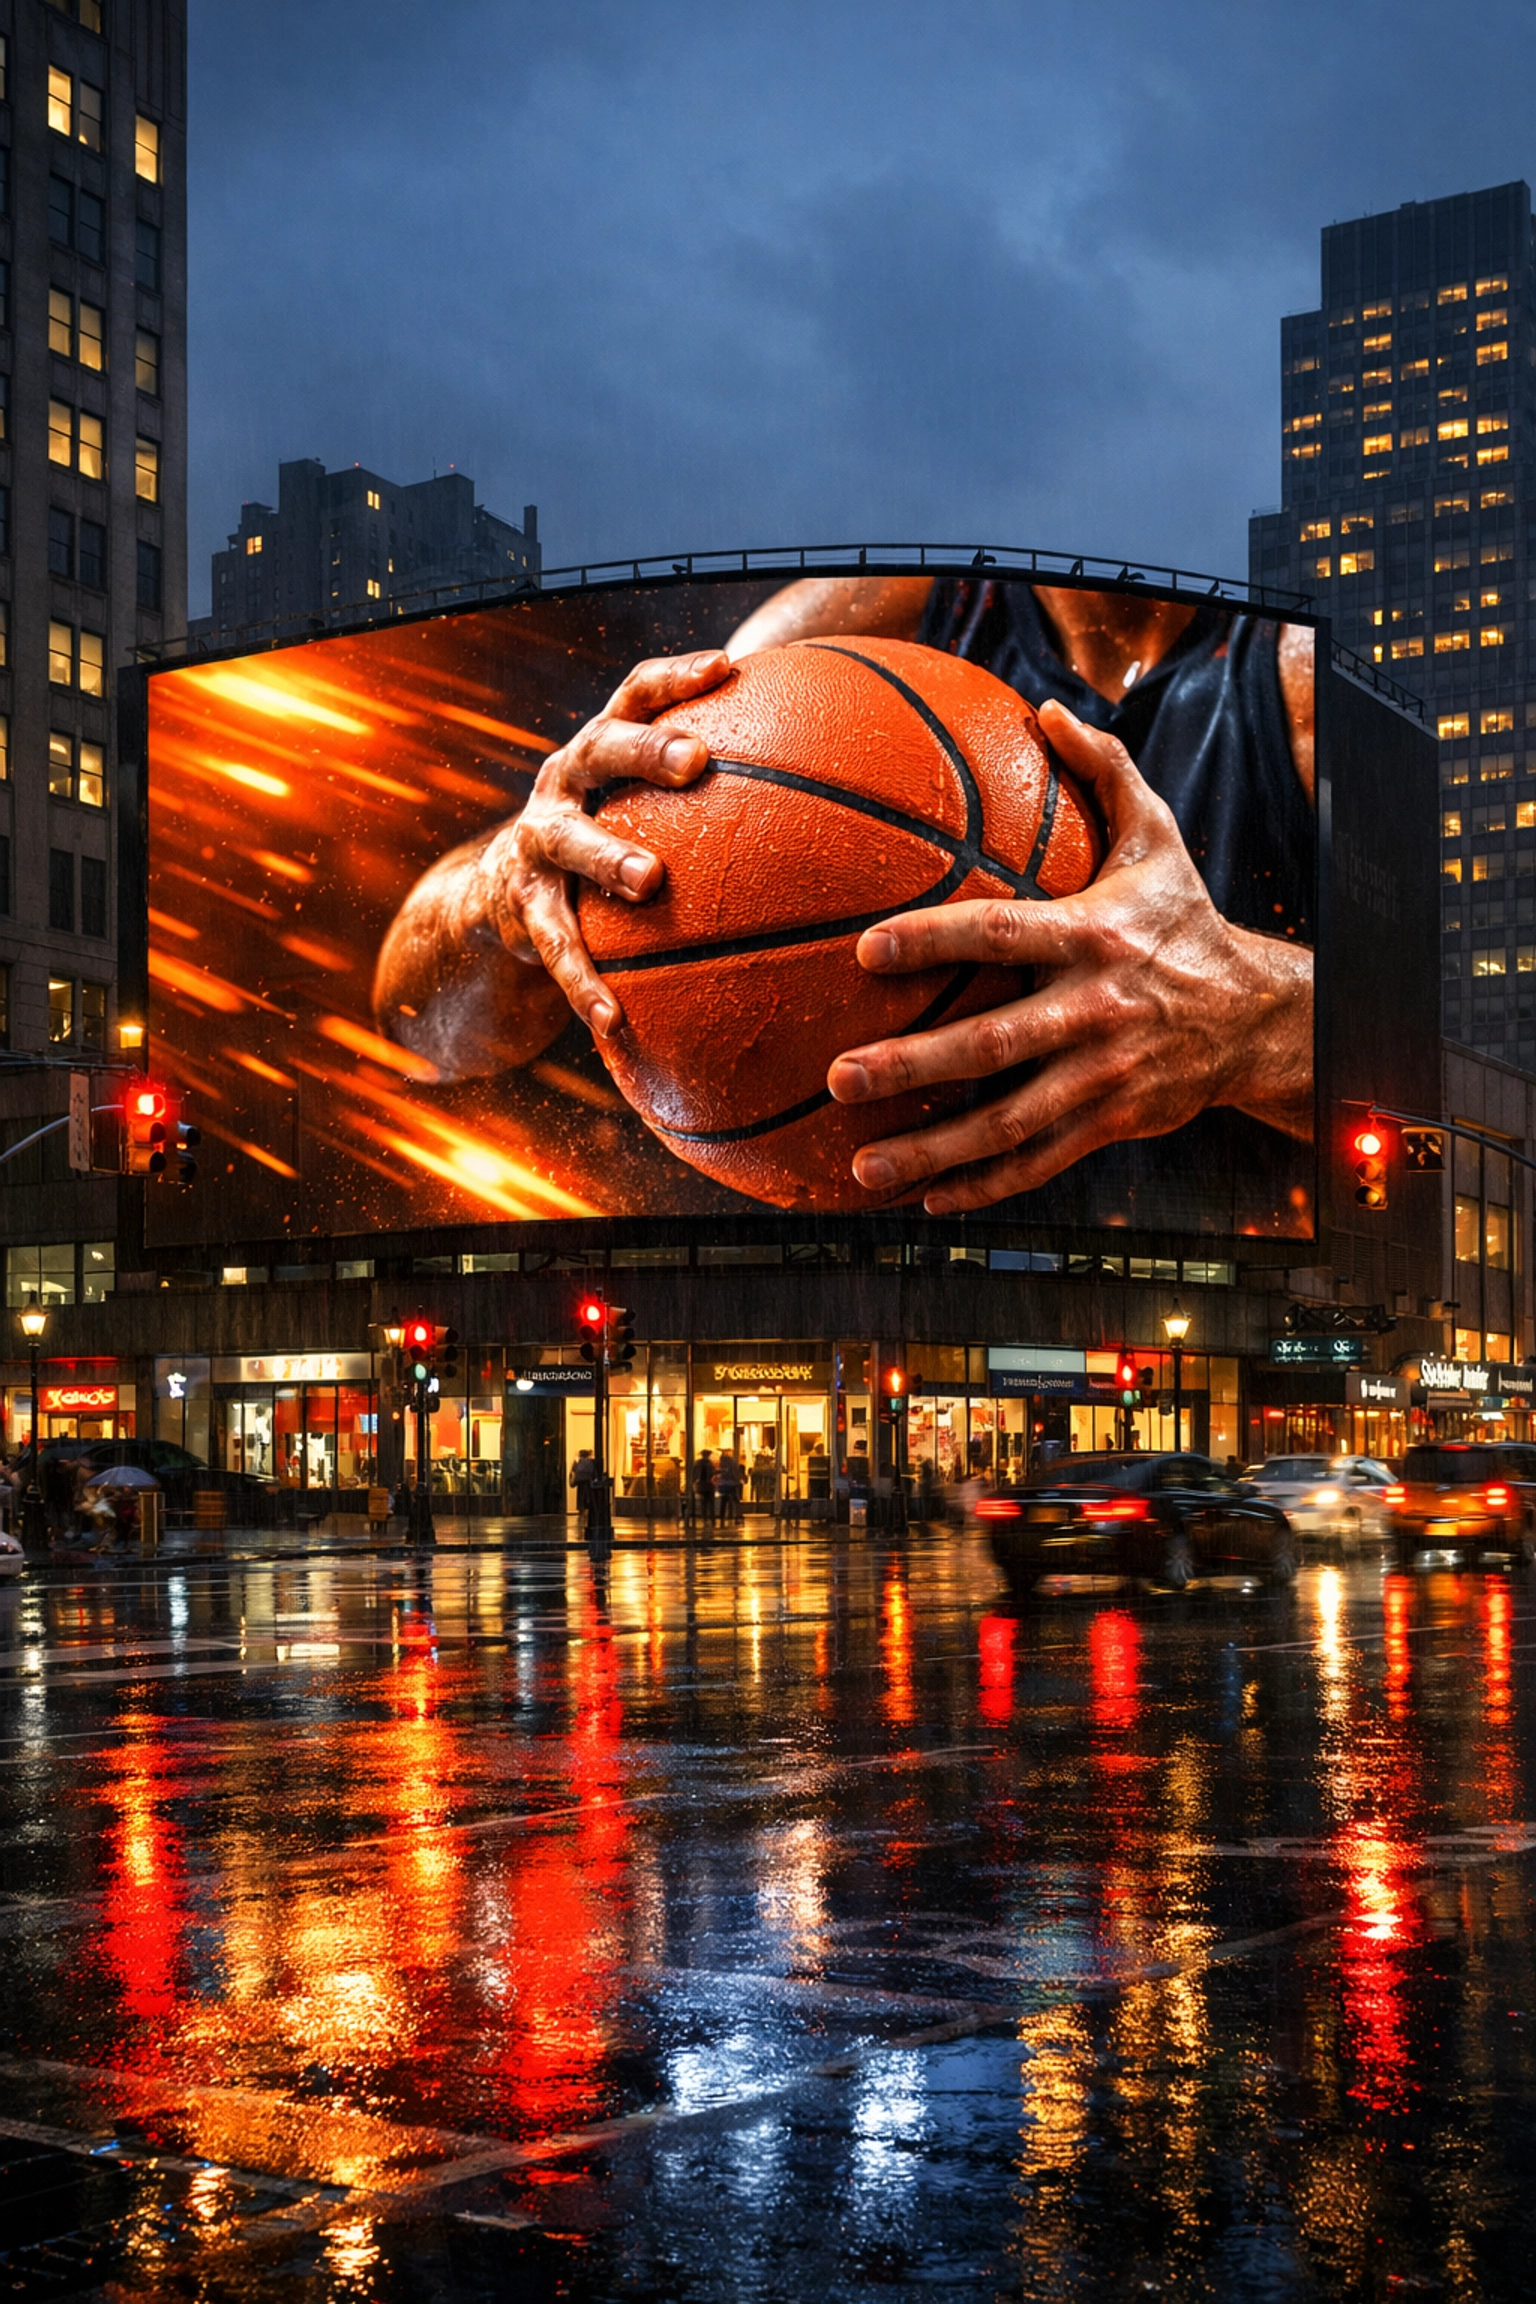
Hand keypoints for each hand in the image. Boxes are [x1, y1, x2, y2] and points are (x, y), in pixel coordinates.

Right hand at [471, 650, 731, 1037]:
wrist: (502, 896)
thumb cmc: (605, 837)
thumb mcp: (639, 805)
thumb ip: (706, 790)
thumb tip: (818, 781)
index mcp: (599, 748)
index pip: (636, 692)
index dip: (677, 676)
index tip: (727, 665)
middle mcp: (562, 783)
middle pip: (600, 749)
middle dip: (646, 751)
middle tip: (695, 760)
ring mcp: (536, 842)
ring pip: (568, 842)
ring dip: (607, 857)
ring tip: (649, 880)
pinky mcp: (523, 906)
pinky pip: (556, 945)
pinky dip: (584, 982)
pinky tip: (614, 1018)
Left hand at [825, 699, 1313, 1213]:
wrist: (1260, 1017)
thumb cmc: (1184, 919)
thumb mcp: (1157, 839)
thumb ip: (1102, 772)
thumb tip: (1045, 707)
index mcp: (1093, 936)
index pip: (1002, 934)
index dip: (936, 940)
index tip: (867, 949)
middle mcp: (1096, 1010)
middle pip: (992, 1043)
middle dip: (912, 1065)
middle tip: (838, 1078)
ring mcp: (1104, 1076)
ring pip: (1008, 1123)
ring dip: (932, 1149)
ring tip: (862, 1166)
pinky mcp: (1113, 1123)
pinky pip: (1039, 1161)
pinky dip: (984, 1186)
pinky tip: (926, 1199)